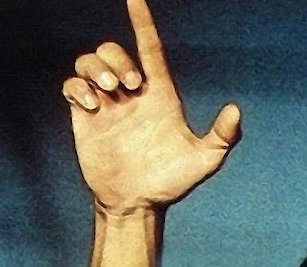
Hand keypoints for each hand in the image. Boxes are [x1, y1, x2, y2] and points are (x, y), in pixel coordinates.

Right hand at [62, 0, 240, 214]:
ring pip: (90, 62)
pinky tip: (91, 108)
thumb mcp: (204, 160)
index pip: (150, 48)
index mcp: (160, 94)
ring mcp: (107, 105)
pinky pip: (71, 86)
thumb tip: (235, 110)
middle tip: (129, 85)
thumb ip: (222, 136)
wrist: (137, 204)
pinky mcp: (85, 118)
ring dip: (96, 68)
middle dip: (118, 58)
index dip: (142, 21)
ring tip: (107, 92)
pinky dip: (77, 88)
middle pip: (115, 50)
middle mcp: (131, 94)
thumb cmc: (171, 182)